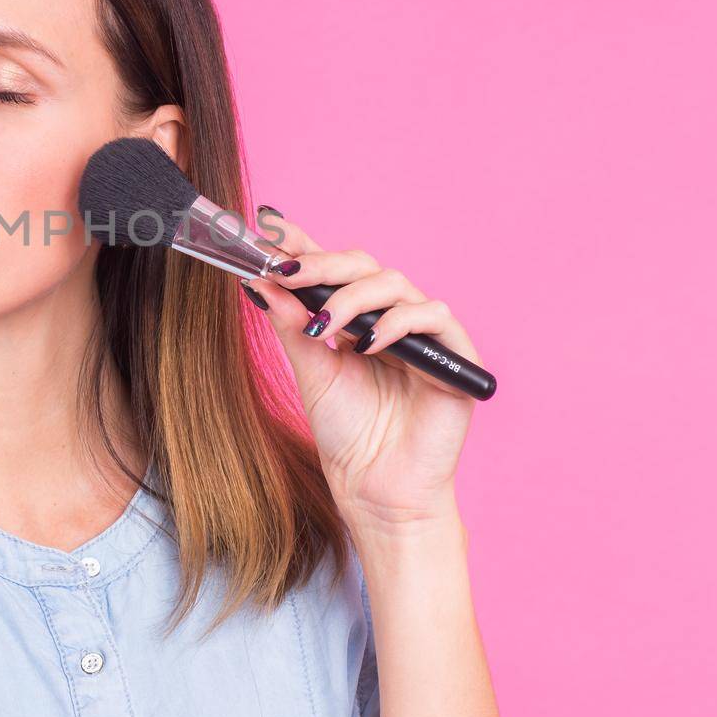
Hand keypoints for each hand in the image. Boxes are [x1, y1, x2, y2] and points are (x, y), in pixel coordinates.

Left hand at [240, 208, 483, 532]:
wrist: (375, 488)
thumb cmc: (347, 435)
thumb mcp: (311, 373)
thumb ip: (293, 326)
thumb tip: (263, 281)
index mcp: (354, 319)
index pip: (332, 270)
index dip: (305, 245)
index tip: (270, 228)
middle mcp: (388, 317)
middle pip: (362, 265)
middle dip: (323, 265)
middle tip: (289, 273)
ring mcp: (421, 334)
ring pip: (394, 283)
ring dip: (354, 297)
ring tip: (326, 326)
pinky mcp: (453, 354)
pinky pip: (433, 315)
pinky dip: (398, 323)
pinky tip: (370, 345)